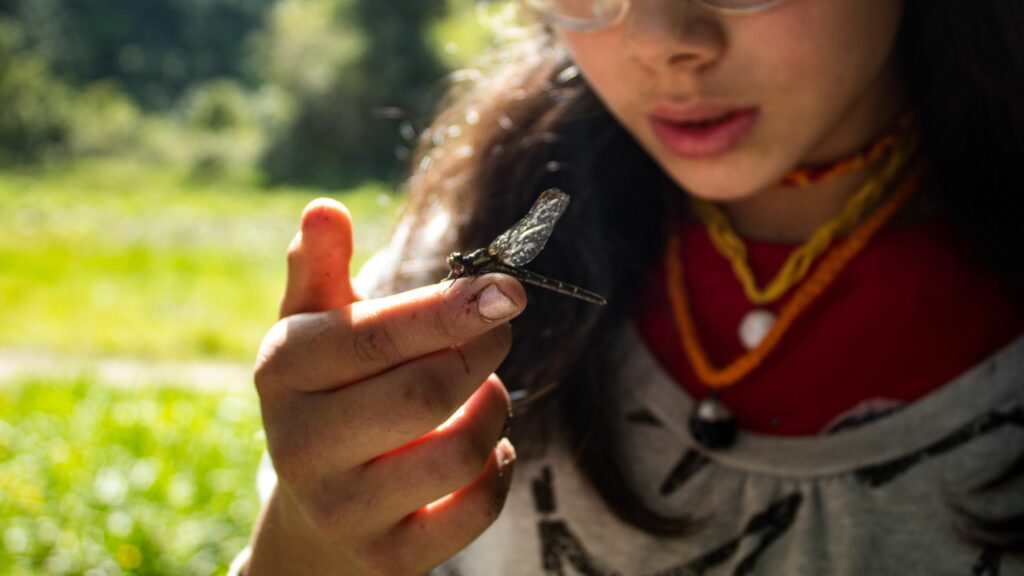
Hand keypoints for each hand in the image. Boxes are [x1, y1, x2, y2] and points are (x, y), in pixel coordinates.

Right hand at [246, 199, 522, 574]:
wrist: (315, 512)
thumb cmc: (329, 395)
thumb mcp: (313, 330)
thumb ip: (318, 269)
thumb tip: (323, 208)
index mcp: (283, 371)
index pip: (377, 335)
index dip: (452, 309)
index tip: (510, 290)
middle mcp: (299, 445)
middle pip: (427, 391)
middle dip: (482, 352)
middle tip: (500, 331)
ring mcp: (341, 509)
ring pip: (458, 452)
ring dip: (493, 409)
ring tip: (486, 390)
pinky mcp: (386, 559)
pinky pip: (474, 510)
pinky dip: (499, 469)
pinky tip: (490, 448)